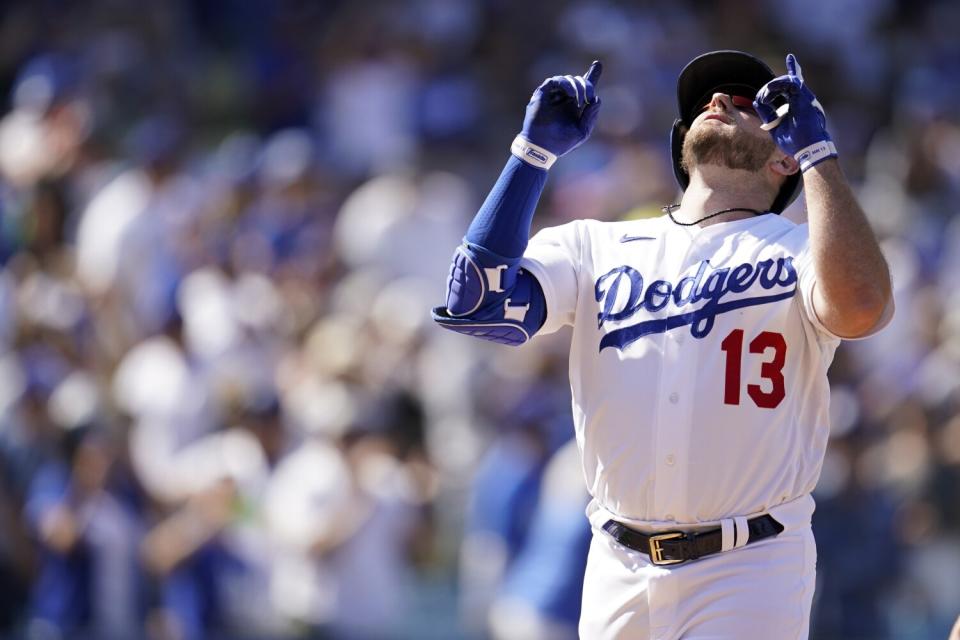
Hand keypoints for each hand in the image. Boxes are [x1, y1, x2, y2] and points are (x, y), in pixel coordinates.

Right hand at [519, 61, 602, 158]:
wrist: (542, 148)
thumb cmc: (562, 143)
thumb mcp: (582, 131)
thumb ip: (591, 116)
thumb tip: (596, 99)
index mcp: (574, 106)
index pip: (584, 87)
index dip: (592, 75)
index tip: (598, 64)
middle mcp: (564, 99)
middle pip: (579, 81)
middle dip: (587, 85)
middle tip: (590, 96)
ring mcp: (553, 96)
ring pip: (568, 79)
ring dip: (578, 85)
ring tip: (580, 98)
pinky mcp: (542, 94)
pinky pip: (555, 81)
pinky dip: (565, 84)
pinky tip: (571, 94)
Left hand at [753, 54, 836, 171]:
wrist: (809, 149)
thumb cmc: (794, 142)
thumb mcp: (775, 126)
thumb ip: (767, 113)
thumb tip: (757, 102)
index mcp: (799, 104)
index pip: (794, 84)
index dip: (793, 69)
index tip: (791, 58)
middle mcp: (804, 98)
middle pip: (788, 81)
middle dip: (771, 87)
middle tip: (763, 100)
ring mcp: (805, 98)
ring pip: (788, 80)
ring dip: (772, 87)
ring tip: (765, 98)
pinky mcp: (805, 99)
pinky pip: (791, 83)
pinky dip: (778, 85)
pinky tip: (769, 91)